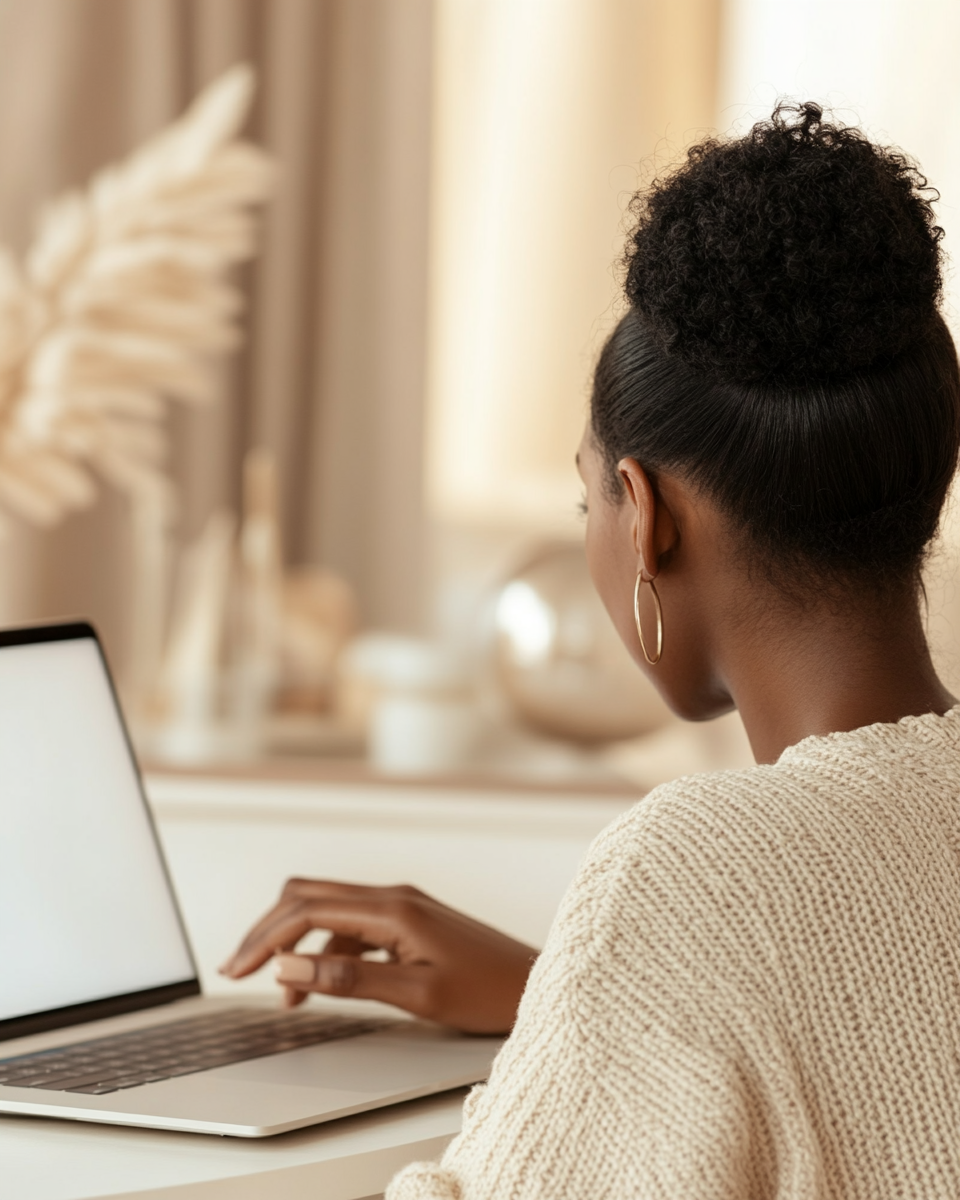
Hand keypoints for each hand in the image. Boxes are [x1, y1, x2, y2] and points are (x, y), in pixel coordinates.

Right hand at [219, 879, 537, 1033]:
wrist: (536, 985)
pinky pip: (351, 926)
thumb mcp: (416, 994)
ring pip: (327, 910)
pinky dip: (325, 950)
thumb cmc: (487, 993)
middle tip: (236, 970)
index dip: (265, 938)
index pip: (307, 908)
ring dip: (296, 944)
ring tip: (283, 995)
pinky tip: (320, 982)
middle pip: (309, 896)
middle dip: (268, 930)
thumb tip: (289, 965)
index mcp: (392, 908)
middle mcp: (393, 896)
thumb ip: (349, 978)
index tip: (236, 971)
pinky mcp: (408, 921)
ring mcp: (401, 906)